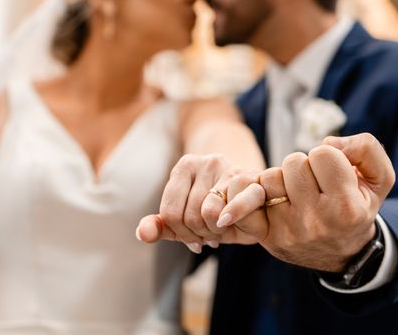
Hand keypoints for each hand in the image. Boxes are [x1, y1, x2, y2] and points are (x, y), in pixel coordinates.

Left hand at [136, 154, 262, 251]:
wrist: (255, 190)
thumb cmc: (218, 206)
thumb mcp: (187, 215)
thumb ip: (162, 226)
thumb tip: (142, 233)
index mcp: (184, 167)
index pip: (170, 214)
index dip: (181, 234)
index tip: (193, 236)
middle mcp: (205, 161)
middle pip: (190, 217)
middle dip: (200, 235)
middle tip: (210, 234)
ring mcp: (228, 168)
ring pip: (210, 215)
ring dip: (216, 232)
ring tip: (221, 229)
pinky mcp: (250, 178)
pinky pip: (236, 203)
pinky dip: (232, 216)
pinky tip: (227, 223)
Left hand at [218, 133, 394, 271]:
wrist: (343, 253)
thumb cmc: (358, 206)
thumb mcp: (379, 178)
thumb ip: (365, 148)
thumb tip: (329, 142)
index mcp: (346, 207)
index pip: (323, 154)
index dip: (329, 157)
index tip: (335, 174)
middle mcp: (316, 222)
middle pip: (293, 162)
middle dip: (304, 167)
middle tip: (315, 184)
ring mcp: (288, 230)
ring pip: (270, 178)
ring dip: (281, 180)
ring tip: (297, 193)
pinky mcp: (267, 237)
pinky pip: (245, 204)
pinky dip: (247, 196)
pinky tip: (257, 196)